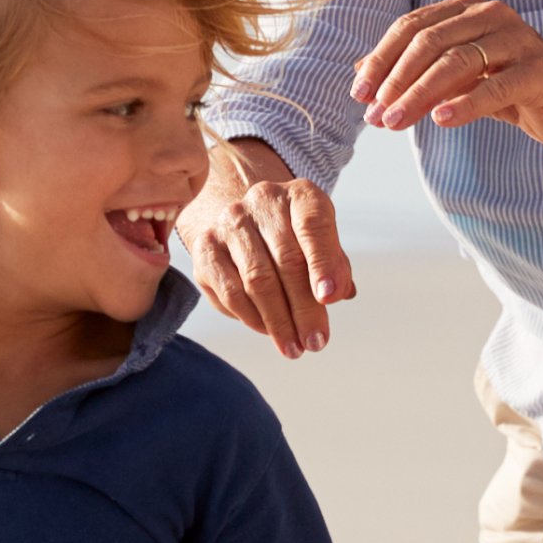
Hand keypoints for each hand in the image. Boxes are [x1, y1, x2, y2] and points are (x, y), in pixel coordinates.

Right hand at [183, 139, 359, 355]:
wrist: (246, 220)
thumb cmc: (295, 237)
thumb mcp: (322, 243)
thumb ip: (335, 266)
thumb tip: (338, 294)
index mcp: (299, 195)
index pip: (313, 225)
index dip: (323, 263)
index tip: (330, 299)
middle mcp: (262, 200)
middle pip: (286, 260)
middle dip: (304, 308)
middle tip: (316, 342)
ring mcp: (229, 222)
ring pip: (256, 280)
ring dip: (277, 321)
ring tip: (294, 347)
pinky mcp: (205, 248)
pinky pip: (230, 292)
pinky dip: (251, 317)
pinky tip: (268, 331)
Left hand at [355, 0, 542, 151]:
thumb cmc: (513, 92)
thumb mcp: (459, 80)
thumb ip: (417, 72)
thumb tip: (360, 73)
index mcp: (470, 10)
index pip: (412, 27)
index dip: (381, 59)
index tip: (358, 94)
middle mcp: (493, 15)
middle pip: (429, 42)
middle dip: (395, 80)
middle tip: (373, 115)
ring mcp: (519, 39)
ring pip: (456, 63)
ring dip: (418, 95)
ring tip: (394, 123)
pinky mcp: (539, 70)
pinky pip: (494, 87)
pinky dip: (464, 104)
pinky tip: (440, 120)